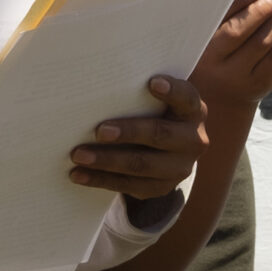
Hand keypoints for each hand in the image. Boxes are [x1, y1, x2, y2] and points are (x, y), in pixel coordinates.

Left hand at [74, 75, 207, 204]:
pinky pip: (129, 186)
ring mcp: (179, 168)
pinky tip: (78, 174)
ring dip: (107, 161)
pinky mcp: (161, 187)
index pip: (186, 98)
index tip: (152, 83)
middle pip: (160, 135)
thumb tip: (98, 83)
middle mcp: (193, 140)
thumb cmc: (152, 111)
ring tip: (78, 155)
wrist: (167, 149)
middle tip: (99, 131)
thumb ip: (138, 92)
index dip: (172, 91)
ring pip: (142, 166)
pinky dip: (100, 179)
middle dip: (128, 133)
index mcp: (192, 110)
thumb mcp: (156, 100)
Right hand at [191, 0, 271, 127]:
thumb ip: (226, 11)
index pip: (222, 21)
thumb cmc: (211, 58)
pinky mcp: (258, 86)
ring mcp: (239, 79)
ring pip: (264, 43)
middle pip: (243, 32)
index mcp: (199, 50)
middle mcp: (216, 66)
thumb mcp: (207, 38)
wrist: (217, 104)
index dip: (242, 1)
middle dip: (264, 9)